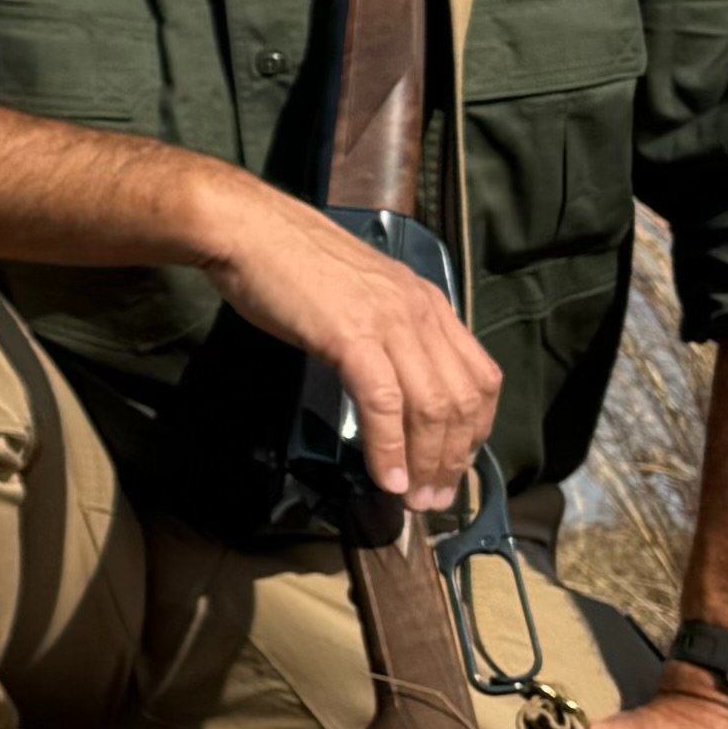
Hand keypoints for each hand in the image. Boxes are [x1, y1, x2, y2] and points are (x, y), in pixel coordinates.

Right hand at [203, 177, 506, 509]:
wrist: (249, 230)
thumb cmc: (292, 264)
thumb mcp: (360, 297)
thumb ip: (386, 334)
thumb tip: (390, 387)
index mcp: (428, 303)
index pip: (479, 377)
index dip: (474, 432)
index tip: (452, 467)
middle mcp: (421, 311)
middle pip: (462, 400)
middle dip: (453, 459)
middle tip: (434, 498)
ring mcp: (389, 322)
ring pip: (432, 406)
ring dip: (427, 462)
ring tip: (413, 497)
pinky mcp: (352, 335)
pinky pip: (384, 403)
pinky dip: (389, 447)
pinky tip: (386, 477)